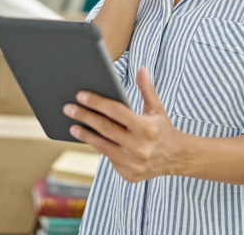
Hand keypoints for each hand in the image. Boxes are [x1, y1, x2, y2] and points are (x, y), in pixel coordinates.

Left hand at [63, 67, 184, 182]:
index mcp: (148, 128)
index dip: (97, 103)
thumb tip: (141, 69)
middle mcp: (140, 148)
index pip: (117, 112)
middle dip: (84, 117)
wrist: (176, 157)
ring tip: (72, 126)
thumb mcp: (157, 109)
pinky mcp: (128, 174)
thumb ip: (147, 89)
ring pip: (102, 146)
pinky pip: (108, 158)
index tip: (81, 95)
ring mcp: (133, 163)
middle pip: (105, 129)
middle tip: (68, 108)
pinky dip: (99, 147)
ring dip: (85, 135)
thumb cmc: (163, 129)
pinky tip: (89, 138)